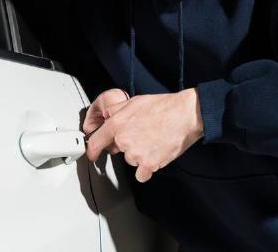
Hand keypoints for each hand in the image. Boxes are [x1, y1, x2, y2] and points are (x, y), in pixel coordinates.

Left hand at [85, 88, 203, 182]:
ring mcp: (135, 153)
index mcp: (117, 123)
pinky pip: (141, 174)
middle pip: (119, 150)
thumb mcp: (133, 102)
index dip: (92, 150)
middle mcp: (123, 139)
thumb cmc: (162, 107)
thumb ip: (116, 110)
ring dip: (140, 156)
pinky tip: (155, 155)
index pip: (96, 141)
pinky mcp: (149, 164)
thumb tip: (107, 116)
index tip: (93, 155)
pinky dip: (148, 168)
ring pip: (131, 160)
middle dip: (128, 145)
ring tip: (153, 141)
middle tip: (142, 135)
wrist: (184, 115)